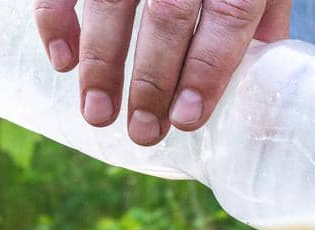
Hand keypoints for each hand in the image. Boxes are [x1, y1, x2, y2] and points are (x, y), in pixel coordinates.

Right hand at [34, 0, 292, 145]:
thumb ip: (258, 24)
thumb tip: (257, 92)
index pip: (227, 18)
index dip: (207, 71)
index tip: (187, 119)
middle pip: (167, 18)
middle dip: (152, 81)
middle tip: (143, 131)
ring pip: (110, 2)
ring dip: (101, 62)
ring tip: (98, 114)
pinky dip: (56, 18)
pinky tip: (63, 61)